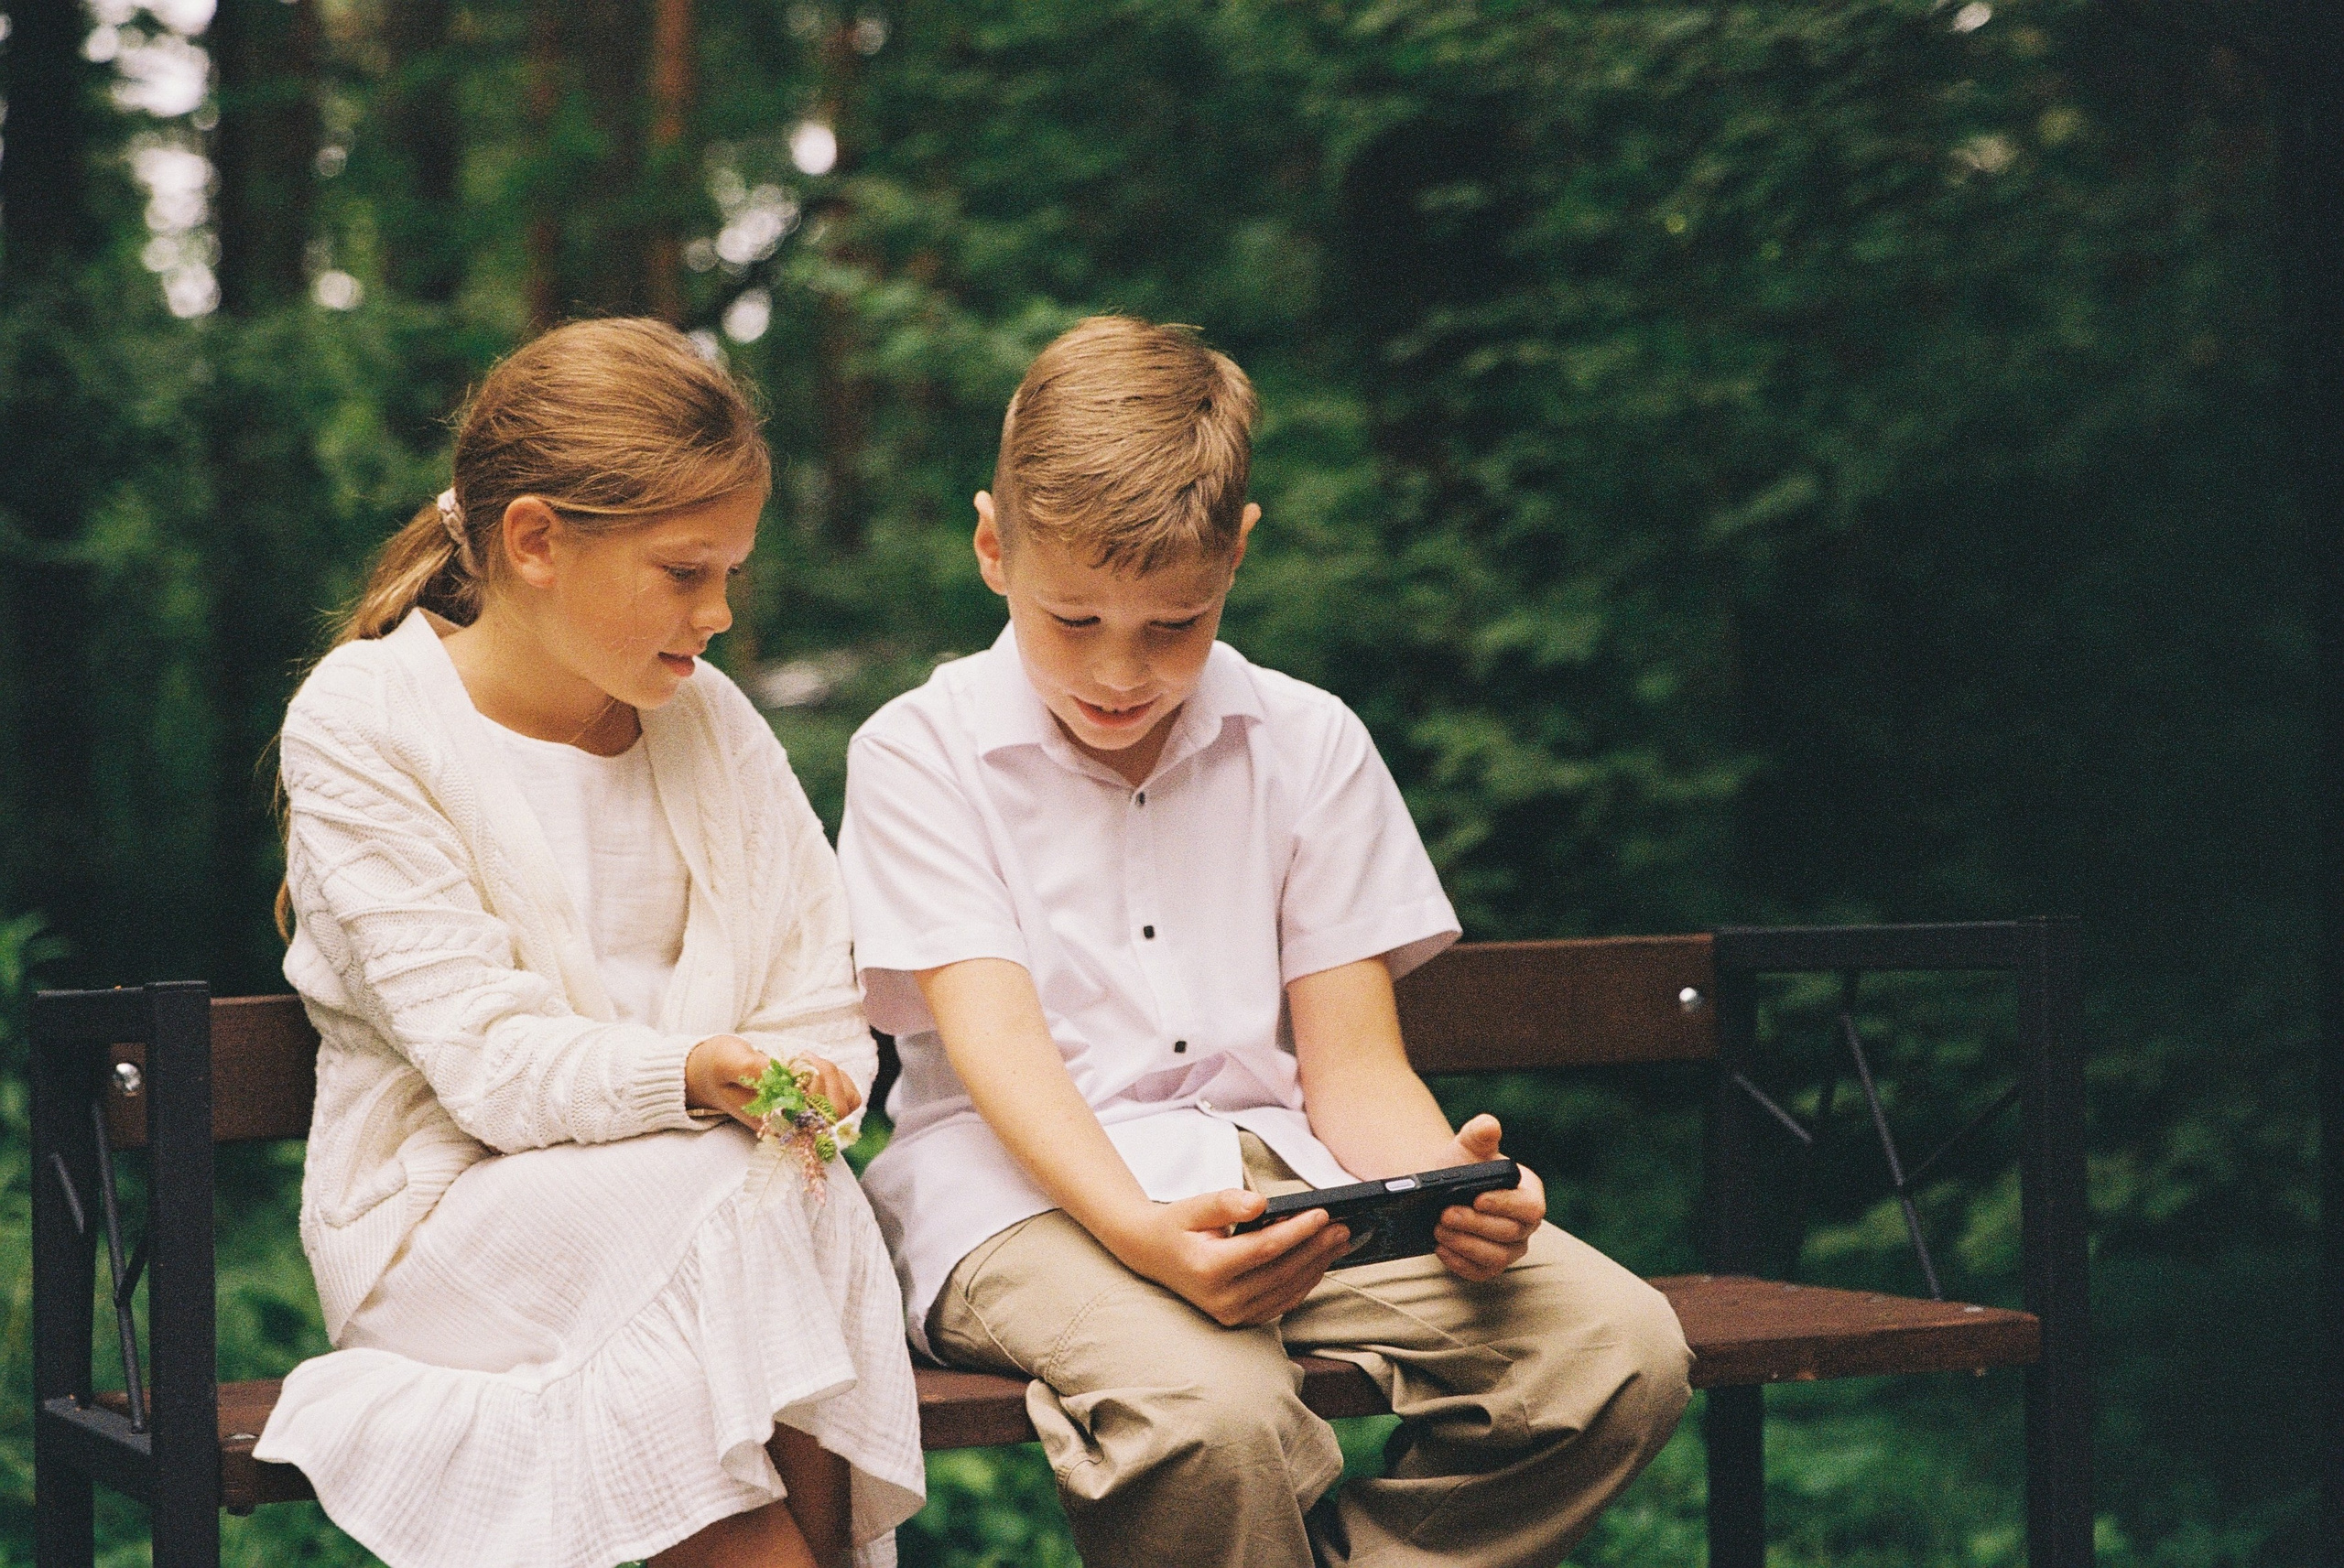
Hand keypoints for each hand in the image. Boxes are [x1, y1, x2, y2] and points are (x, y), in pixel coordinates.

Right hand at [685, 1036, 862, 1130]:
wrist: (708, 1073)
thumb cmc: (717, 1067)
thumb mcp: (729, 1061)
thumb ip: (753, 1069)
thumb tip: (784, 1075)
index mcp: (774, 1122)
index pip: (817, 1117)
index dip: (818, 1088)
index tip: (798, 1063)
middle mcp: (792, 1124)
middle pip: (837, 1111)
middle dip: (828, 1077)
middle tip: (804, 1059)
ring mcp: (803, 1115)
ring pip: (844, 1105)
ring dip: (834, 1077)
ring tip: (808, 1061)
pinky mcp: (810, 1103)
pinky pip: (843, 1098)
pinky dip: (839, 1080)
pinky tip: (817, 1067)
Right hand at [1112, 1189, 1354, 1327]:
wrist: (1153, 1255)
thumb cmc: (1177, 1225)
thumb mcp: (1193, 1206)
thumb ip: (1225, 1202)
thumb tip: (1261, 1203)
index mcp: (1208, 1269)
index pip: (1265, 1249)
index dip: (1297, 1230)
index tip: (1323, 1212)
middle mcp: (1221, 1299)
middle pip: (1282, 1271)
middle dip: (1316, 1247)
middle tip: (1343, 1227)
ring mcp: (1232, 1314)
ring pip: (1287, 1290)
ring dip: (1317, 1265)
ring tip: (1339, 1241)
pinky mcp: (1241, 1319)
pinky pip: (1282, 1302)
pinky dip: (1305, 1282)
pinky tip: (1320, 1261)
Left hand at [1433, 1114, 1545, 1281]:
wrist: (1443, 1190)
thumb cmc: (1463, 1165)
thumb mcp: (1469, 1145)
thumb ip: (1480, 1133)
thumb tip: (1489, 1126)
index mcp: (1529, 1193)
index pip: (1530, 1208)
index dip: (1505, 1206)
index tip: (1477, 1198)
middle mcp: (1525, 1225)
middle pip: (1509, 1234)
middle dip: (1475, 1224)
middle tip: (1445, 1213)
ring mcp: (1509, 1249)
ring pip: (1496, 1257)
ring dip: (1465, 1244)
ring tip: (1438, 1228)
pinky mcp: (1489, 1266)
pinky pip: (1480, 1273)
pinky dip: (1459, 1263)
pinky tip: (1440, 1248)